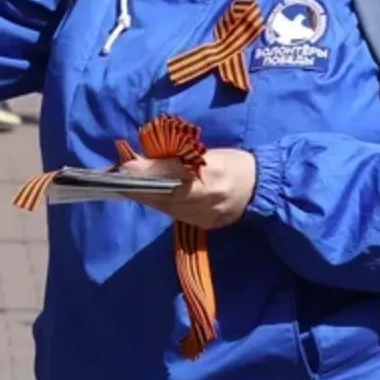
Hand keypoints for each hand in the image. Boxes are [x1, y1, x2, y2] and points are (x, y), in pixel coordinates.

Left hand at [114, 149, 257, 231]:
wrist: (261, 188)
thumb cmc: (234, 163)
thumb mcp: (209, 153)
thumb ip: (177, 157)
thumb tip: (144, 158)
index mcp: (212, 174)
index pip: (172, 174)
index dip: (147, 172)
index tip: (124, 167)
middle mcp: (208, 199)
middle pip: (165, 194)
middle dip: (139, 186)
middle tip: (117, 178)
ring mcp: (206, 215)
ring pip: (167, 207)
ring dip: (147, 196)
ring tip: (129, 186)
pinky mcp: (205, 225)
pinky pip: (176, 214)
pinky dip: (161, 204)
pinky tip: (150, 196)